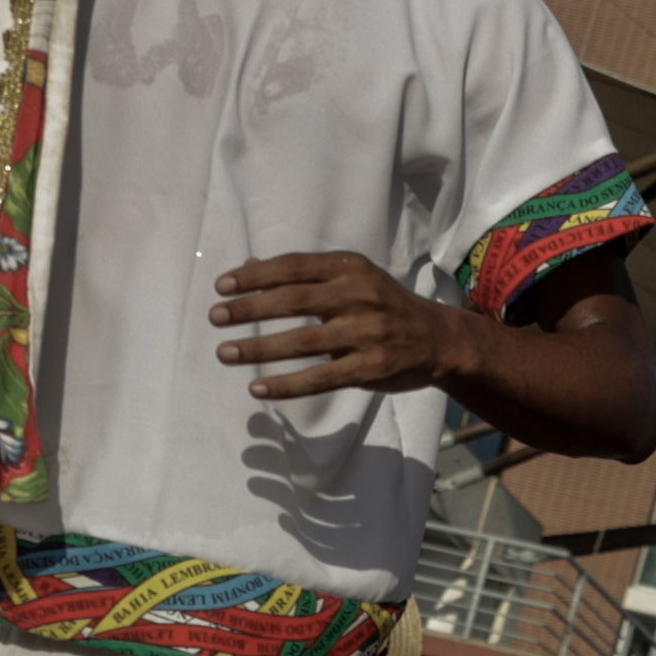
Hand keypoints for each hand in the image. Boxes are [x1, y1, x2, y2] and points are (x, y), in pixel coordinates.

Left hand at [213, 251, 462, 402]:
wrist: (440, 340)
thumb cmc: (385, 307)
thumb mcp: (351, 280)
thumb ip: (303, 276)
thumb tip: (248, 268)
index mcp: (351, 267)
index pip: (293, 267)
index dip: (254, 276)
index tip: (221, 287)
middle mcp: (359, 295)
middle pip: (293, 300)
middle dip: (249, 309)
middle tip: (215, 317)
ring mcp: (367, 332)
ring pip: (302, 341)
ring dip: (258, 348)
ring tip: (225, 353)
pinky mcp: (371, 367)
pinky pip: (320, 378)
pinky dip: (286, 384)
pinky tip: (258, 388)